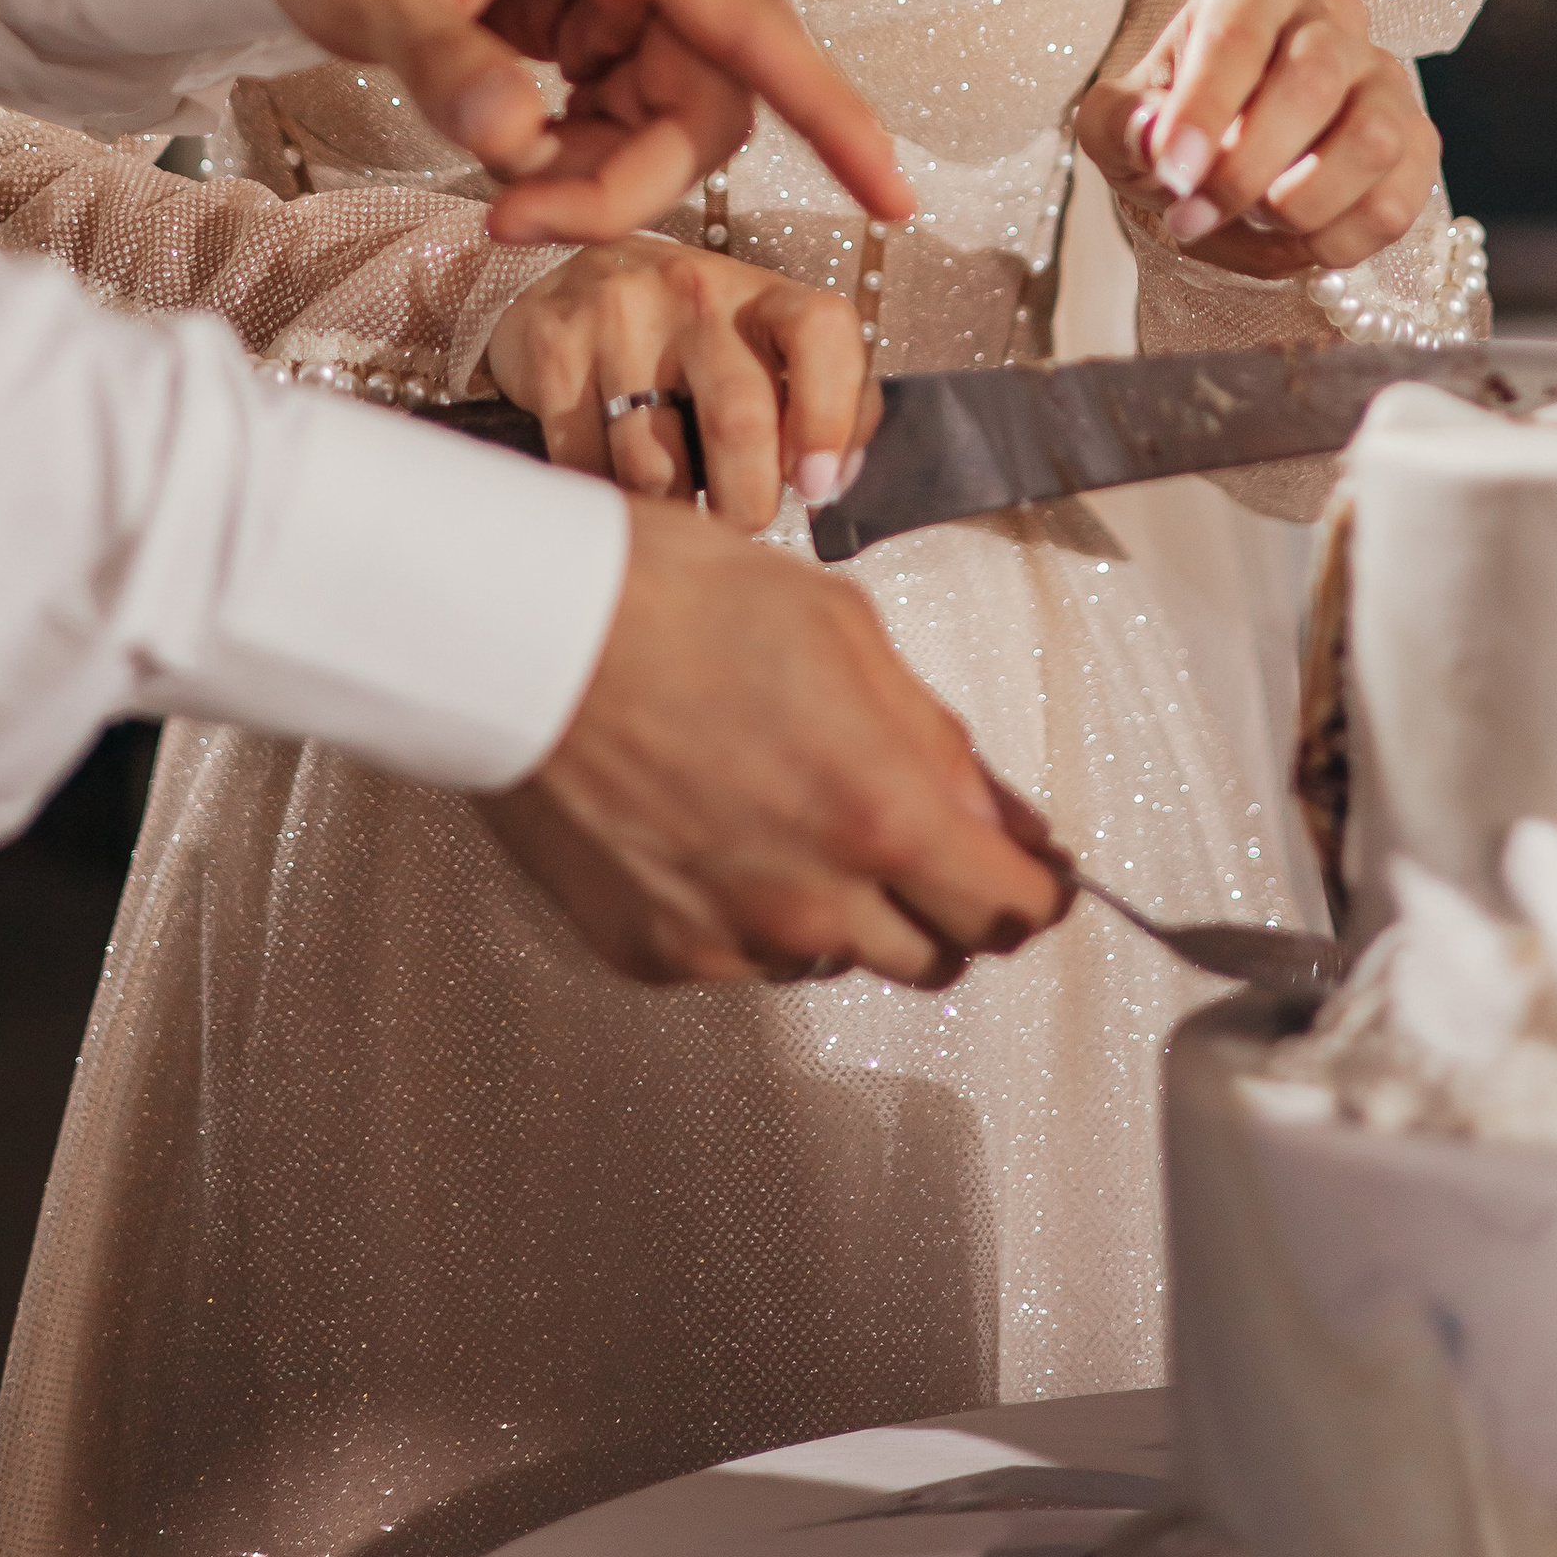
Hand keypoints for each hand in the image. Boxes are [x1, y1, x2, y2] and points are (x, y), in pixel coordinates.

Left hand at [226, 0, 909, 246]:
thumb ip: (444, 64)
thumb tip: (511, 138)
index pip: (752, 23)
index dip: (830, 113)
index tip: (889, 193)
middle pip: (712, 99)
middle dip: (626, 181)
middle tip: (512, 215)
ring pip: (676, 120)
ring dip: (597, 176)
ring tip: (494, 176)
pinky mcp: (607, 18)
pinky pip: (634, 115)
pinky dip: (579, 157)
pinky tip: (512, 146)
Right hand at [485, 237, 875, 532]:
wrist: (572, 288)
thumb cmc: (689, 339)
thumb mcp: (763, 349)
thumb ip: (823, 402)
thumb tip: (837, 481)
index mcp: (761, 293)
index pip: (821, 331)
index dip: (830, 416)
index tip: (817, 485)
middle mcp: (692, 289)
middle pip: (738, 418)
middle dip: (745, 501)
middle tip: (739, 522)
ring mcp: (617, 312)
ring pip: (655, 462)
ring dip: (669, 508)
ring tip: (669, 494)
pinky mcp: (553, 343)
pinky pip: (586, 463)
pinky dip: (606, 494)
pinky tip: (611, 473)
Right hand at [485, 501, 1075, 985]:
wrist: (522, 630)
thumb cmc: (670, 598)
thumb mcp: (841, 627)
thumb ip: (931, 736)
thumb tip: (991, 811)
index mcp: (880, 813)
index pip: (1009, 910)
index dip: (1034, 890)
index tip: (1031, 873)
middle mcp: (813, 901)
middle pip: (934, 958)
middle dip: (943, 903)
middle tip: (911, 832)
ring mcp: (730, 938)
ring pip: (833, 957)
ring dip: (839, 906)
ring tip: (782, 803)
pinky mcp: (656, 953)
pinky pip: (740, 955)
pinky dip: (745, 908)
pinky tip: (710, 824)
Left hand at [1075, 0, 1436, 279]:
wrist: (1220, 169)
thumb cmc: (1167, 130)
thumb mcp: (1116, 125)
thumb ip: (1121, 124)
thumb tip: (1152, 136)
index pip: (1238, 36)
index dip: (1204, 109)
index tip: (1172, 172)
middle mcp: (1330, 20)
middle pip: (1313, 82)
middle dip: (1246, 168)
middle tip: (1192, 215)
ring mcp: (1384, 79)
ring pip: (1374, 140)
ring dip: (1300, 203)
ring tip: (1251, 217)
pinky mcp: (1417, 142)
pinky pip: (1397, 201)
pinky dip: (1340, 240)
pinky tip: (1296, 241)